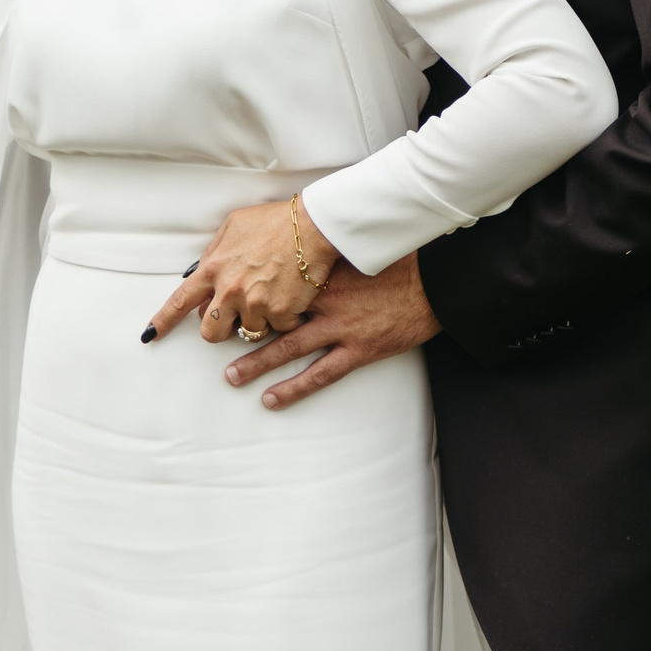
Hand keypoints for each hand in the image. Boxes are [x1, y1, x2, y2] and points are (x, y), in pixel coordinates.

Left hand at [147, 194, 339, 343]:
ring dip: (258, 319)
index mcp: (214, 268)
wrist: (313, 225)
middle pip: (211, 332)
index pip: (180, 301)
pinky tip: (292, 295)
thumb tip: (201, 271)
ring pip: (247, 331)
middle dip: (220, 329)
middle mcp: (230, 289)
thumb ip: (214, 251)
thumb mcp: (234, 225)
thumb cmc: (275, 221)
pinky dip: (285, 318)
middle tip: (234, 318)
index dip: (164, 320)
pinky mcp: (281, 313)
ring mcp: (255, 303)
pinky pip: (277, 329)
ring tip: (273, 294)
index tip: (151, 334)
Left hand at [224, 252, 439, 409]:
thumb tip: (304, 252)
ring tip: (232, 376)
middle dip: (242, 331)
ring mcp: (341, 328)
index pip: (278, 285)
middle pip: (274, 319)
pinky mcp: (358, 351)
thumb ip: (330, 256)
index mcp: (324, 275)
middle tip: (214, 341)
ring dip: (258, 363)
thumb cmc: (401, 264)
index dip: (252, 294)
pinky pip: (319, 374)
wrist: (436, 284)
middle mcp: (326, 302)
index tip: (226, 299)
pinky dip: (293, 388)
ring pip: (289, 349)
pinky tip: (272, 398)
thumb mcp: (361, 251)